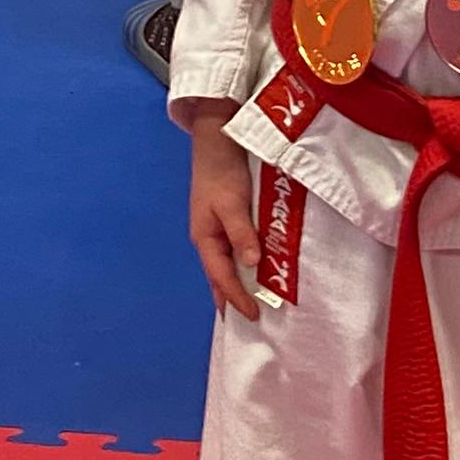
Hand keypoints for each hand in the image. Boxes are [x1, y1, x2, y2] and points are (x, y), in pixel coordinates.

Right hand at [182, 113, 264, 320]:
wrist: (217, 139)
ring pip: (227, 264)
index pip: (221, 277)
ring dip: (238, 283)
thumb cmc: (222, 171)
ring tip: (253, 302)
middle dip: (232, 298)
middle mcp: (209, 238)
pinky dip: (243, 264)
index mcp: (205, 238)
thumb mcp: (232, 203)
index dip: (236, 298)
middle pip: (220, 276)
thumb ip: (242, 233)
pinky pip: (235, 249)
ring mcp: (216, 229)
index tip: (253, 316)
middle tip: (251, 320)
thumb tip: (252, 264)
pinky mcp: (227, 218)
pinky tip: (254, 269)